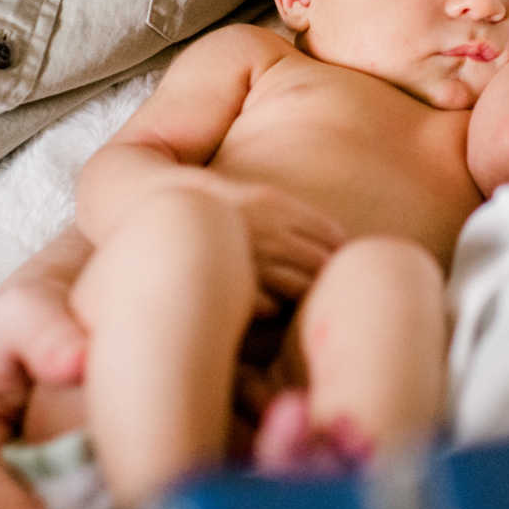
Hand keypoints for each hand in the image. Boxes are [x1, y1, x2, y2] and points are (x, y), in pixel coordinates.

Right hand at [195, 177, 345, 312]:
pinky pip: (272, 307)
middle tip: (321, 281)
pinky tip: (267, 301)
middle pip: (319, 262)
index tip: (336, 258)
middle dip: (323, 273)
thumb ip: (297, 218)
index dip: (338, 250)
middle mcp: (266, 231)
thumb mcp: (263, 201)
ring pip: (300, 287)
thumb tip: (340, 242)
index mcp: (275, 204)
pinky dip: (275, 307)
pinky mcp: (235, 286)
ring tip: (296, 294)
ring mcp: (250, 259)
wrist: (168, 215)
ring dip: (302, 292)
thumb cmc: (225, 212)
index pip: (329, 233)